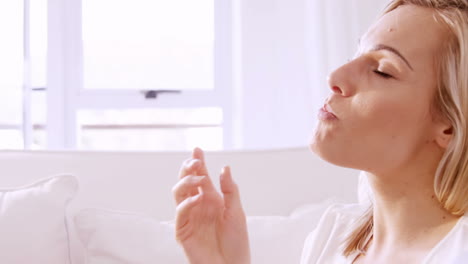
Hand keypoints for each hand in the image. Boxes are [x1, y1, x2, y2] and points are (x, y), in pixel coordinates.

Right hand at [172, 148, 250, 263]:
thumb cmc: (236, 242)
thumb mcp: (237, 212)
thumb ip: (230, 190)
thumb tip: (225, 167)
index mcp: (211, 199)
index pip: (201, 176)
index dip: (198, 162)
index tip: (197, 149)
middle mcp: (199, 205)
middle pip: (187, 181)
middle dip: (188, 169)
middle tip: (195, 161)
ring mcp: (190, 217)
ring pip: (179, 193)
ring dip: (186, 182)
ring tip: (200, 179)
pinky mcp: (183, 231)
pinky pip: (180, 213)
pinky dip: (187, 204)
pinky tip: (198, 198)